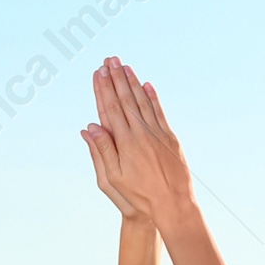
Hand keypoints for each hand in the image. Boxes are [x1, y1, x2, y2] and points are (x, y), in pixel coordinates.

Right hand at [81, 60, 193, 229]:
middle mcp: (141, 133)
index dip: (103, 89)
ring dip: (132, 82)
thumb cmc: (139, 196)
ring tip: (124, 66)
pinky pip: (159, 112)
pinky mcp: (170, 138)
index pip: (110, 108)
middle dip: (116, 78)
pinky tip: (147, 85)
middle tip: (109, 60)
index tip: (98, 73)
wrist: (174, 204)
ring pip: (142, 101)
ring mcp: (158, 133)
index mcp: (124, 142)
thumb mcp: (113, 178)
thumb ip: (102, 150)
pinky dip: (152, 97)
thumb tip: (90, 127)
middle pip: (125, 99)